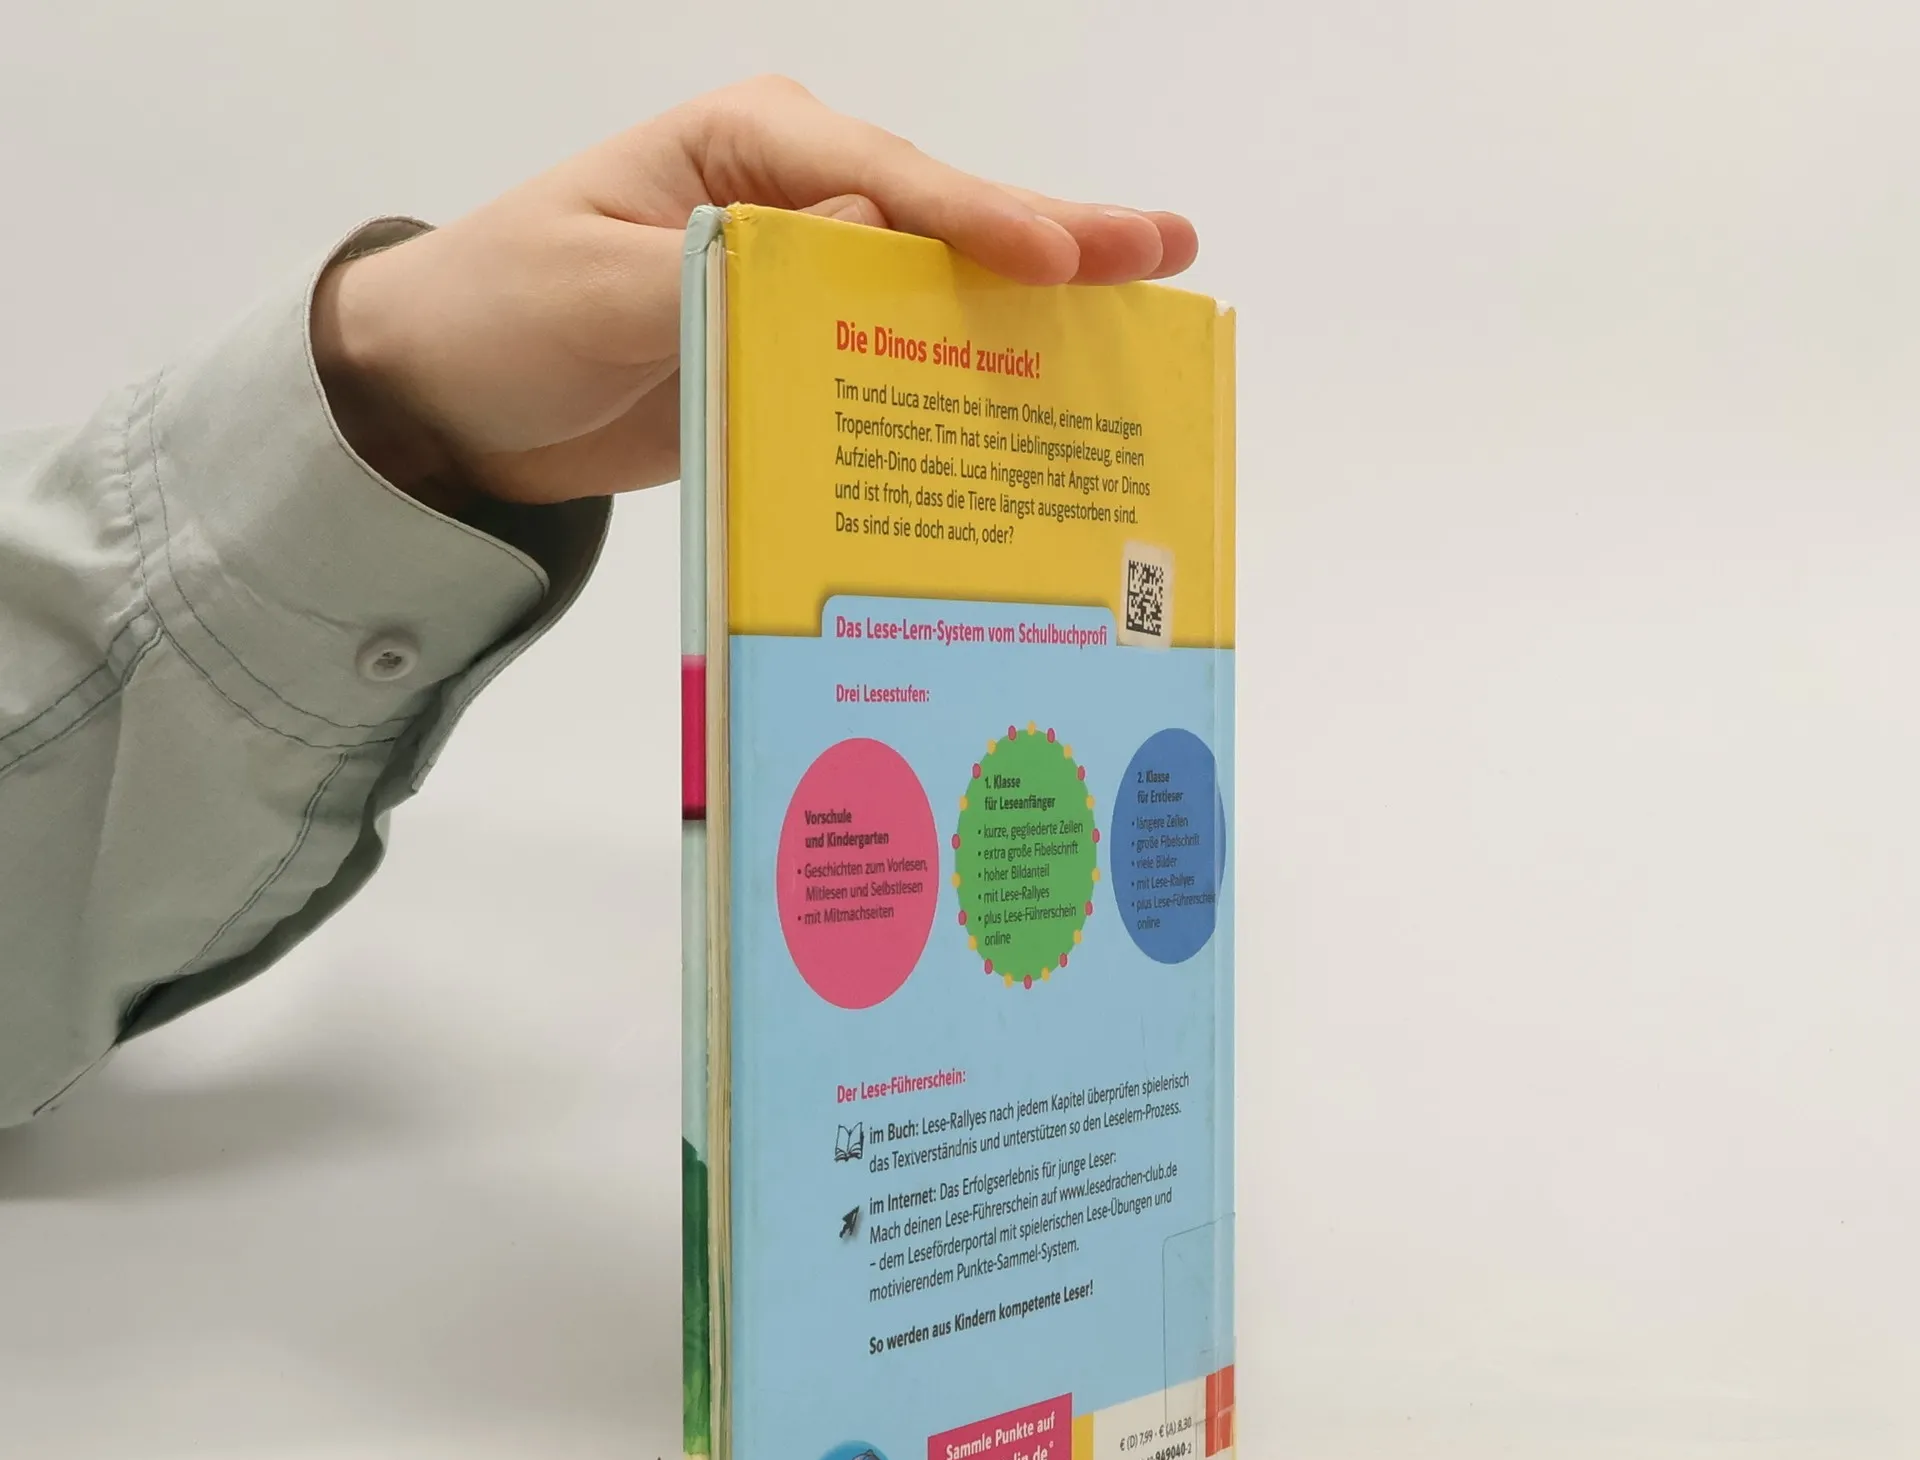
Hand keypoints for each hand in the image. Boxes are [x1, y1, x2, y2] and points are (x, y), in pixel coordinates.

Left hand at [310, 76, 1197, 508]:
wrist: (454, 397)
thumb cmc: (505, 313)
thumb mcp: (597, 289)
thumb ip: (722, 271)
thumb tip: (867, 235)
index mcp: (745, 149)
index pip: (881, 176)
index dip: (973, 220)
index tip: (1059, 260)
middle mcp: (795, 196)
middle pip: (942, 216)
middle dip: (1055, 235)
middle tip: (1170, 247)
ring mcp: (807, 274)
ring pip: (939, 286)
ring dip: (1035, 309)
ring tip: (1147, 310)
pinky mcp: (803, 348)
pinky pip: (900, 359)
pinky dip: (967, 377)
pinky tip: (1039, 399)